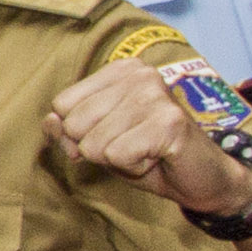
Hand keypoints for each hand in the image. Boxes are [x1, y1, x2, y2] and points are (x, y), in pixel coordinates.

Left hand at [45, 62, 251, 215]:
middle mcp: (139, 75)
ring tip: (146, 151)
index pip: (62, 104)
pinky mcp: (168, 123)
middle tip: (132, 146)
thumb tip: (50, 120)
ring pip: (94, 143)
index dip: (78, 133)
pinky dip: (133, 166)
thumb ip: (68, 129)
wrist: (202, 179)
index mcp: (120, 71)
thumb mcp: (99, 141)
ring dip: (117, 159)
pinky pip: (117, 156)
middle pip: (74, 124)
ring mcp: (155, 96)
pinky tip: (156, 157)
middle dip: (97, 148)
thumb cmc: (148, 155)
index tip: (112, 135)